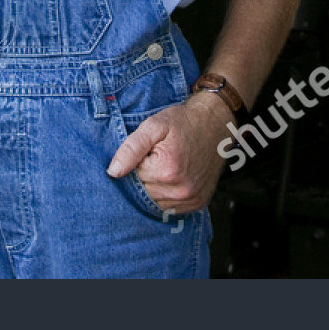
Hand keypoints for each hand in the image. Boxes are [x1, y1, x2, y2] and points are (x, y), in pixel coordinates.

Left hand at [105, 95, 232, 214]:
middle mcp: (181, 190)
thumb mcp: (154, 126)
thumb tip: (113, 172)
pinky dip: (167, 195)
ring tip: (166, 166)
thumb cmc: (183, 122)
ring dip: (156, 187)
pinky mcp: (198, 203)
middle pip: (144, 193)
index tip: (148, 152)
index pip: (133, 178)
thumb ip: (131, 148)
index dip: (137, 163)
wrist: (215, 124)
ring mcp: (191, 199)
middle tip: (157, 158)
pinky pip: (172, 207)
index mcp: (166, 171)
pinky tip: (173, 178)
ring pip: (156, 202)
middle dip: (145, 176)